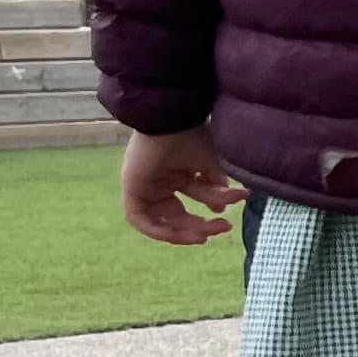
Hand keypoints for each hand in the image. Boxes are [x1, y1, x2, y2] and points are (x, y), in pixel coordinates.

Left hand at [118, 127, 243, 245]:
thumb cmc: (193, 136)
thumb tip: (220, 209)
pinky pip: (139, 219)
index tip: (226, 216)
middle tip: (223, 227)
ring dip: (182, 232)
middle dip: (201, 225)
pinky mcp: (131, 189)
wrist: (172, 120)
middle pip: (178, 214)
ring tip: (204, 236)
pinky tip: (180, 234)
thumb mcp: (211, 165)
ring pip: (160, 220)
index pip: (192, 199)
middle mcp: (160, 181)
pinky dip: (158, 230)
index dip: (209, 212)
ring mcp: (144, 186)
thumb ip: (216, 187)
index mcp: (176, 173)